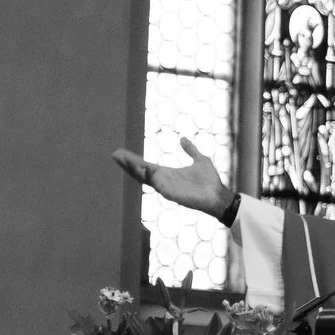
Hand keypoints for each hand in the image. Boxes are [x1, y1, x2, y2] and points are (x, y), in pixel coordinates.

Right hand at [112, 138, 235, 218]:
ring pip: (146, 178)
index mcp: (167, 173)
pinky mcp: (172, 194)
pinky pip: (158, 184)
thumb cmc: (210, 182)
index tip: (120, 152)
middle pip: (140, 171)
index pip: (145, 165)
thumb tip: (183, 138)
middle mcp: (163, 181)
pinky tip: (145, 166)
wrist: (219, 195)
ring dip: (134, 168)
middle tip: (115, 154)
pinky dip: (151, 176)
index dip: (133, 159)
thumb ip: (190, 150)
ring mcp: (166, 188)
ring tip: (122, 159)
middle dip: (127, 163)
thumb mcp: (200, 160)